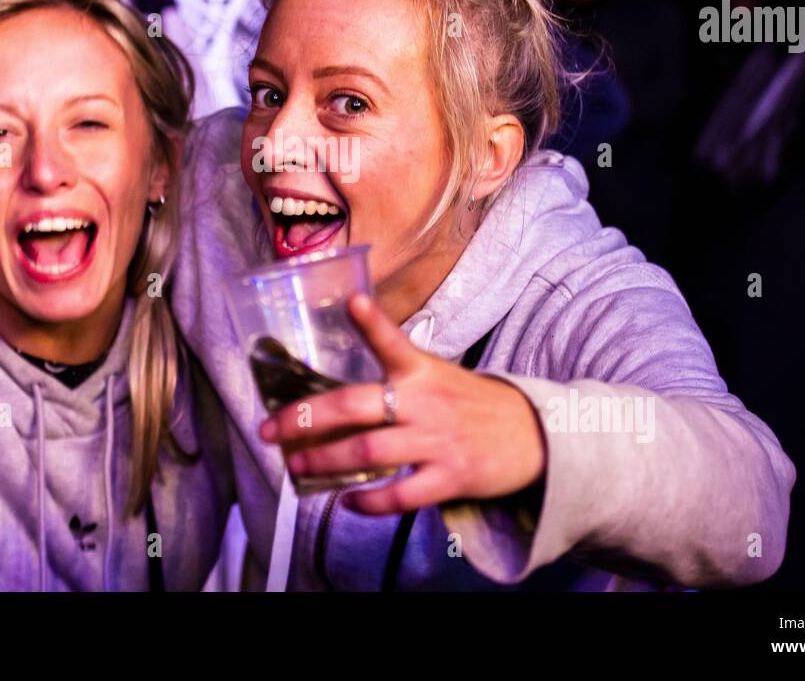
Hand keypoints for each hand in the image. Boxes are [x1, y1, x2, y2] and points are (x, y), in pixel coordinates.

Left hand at [258, 293, 546, 514]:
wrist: (535, 435)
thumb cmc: (473, 403)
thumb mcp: (438, 376)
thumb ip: (396, 379)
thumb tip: (339, 395)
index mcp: (421, 371)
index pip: (393, 341)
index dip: (372, 322)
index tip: (353, 302)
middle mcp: (425, 402)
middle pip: (356, 407)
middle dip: (306, 418)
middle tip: (269, 430)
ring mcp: (437, 440)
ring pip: (367, 453)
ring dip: (324, 461)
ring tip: (296, 466)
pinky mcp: (450, 476)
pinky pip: (400, 494)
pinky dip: (369, 503)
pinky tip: (347, 502)